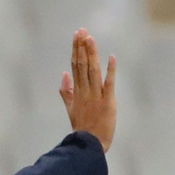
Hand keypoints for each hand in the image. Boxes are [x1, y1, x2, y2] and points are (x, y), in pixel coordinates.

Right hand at [60, 28, 116, 152]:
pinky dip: (110, 70)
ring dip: (92, 53)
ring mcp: (96, 95)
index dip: (76, 50)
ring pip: (92, 70)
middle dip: (82, 46)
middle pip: (82, 64)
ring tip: (90, 38)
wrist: (90, 144)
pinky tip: (111, 57)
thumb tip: (63, 74)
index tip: (77, 36)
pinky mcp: (108, 101)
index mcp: (77, 91)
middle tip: (82, 30)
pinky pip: (109, 83)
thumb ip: (66, 92)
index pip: (75, 66)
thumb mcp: (70, 109)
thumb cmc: (82, 128)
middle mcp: (85, 91)